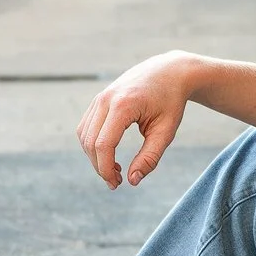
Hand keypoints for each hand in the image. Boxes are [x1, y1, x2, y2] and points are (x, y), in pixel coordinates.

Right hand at [76, 52, 202, 188]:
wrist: (169, 71)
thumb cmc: (171, 101)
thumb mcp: (166, 131)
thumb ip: (150, 157)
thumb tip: (132, 181)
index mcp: (124, 105)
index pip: (104, 144)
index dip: (106, 169)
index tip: (118, 184)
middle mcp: (106, 99)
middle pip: (90, 142)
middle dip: (99, 166)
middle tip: (117, 182)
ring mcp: (99, 97)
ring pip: (84, 135)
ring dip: (94, 157)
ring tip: (116, 170)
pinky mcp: (98, 99)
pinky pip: (86, 126)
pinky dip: (93, 144)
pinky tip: (109, 155)